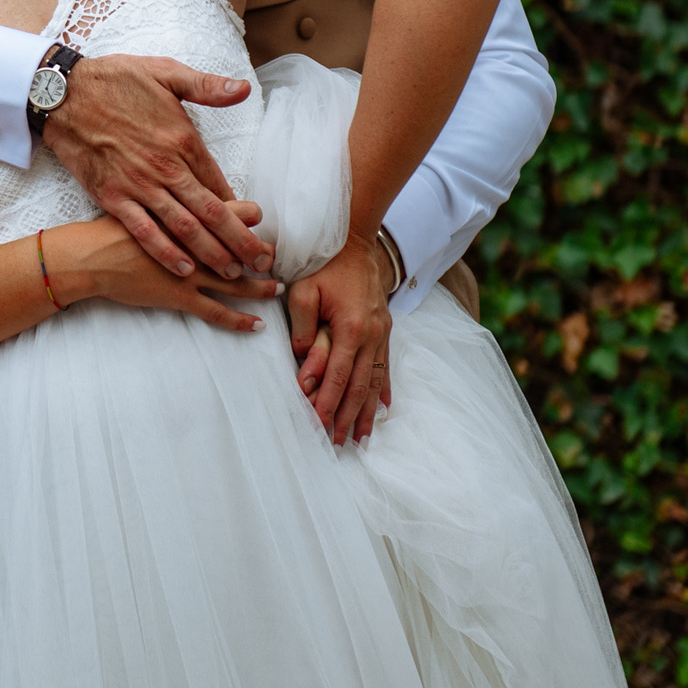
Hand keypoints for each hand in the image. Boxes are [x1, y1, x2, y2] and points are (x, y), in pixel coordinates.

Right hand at [42, 54, 263, 278]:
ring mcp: (138, 185)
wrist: (62, 94)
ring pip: (183, 227)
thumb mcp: (165, 71)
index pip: (219, 181)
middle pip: (210, 212)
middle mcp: (165, 167)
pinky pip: (144, 231)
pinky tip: (185, 268)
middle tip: (261, 261)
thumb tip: (244, 90)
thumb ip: (206, 85)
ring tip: (234, 273)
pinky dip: (166, 253)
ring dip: (210, 252)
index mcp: (182, 139)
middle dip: (239, 240)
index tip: (258, 226)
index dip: (240, 208)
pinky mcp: (112, 197)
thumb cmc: (114, 80)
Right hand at [48, 207, 279, 333]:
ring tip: (277, 288)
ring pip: (235, 281)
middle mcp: (195, 243)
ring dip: (260, 286)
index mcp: (187, 214)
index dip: (251, 218)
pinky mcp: (179, 297)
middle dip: (260, 255)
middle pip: (240, 248)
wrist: (89, 255)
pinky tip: (257, 324)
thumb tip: (191, 194)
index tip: (261, 222)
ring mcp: (190, 272)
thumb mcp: (143, 201)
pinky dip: (239, 319)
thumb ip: (170, 199)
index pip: (232, 212)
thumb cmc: (113, 227)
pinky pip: (216, 311)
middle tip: (276, 258)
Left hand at [285, 237, 393, 444]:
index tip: (319, 427)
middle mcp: (371, 336)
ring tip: (362, 438)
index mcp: (350, 328)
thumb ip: (302, 326)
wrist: (356, 244)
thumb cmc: (325, 266)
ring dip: (368, 413)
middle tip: (339, 444)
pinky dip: (383, 392)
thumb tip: (302, 359)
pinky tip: (384, 410)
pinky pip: (386, 368)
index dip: (328, 405)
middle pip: (359, 387)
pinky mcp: (385, 331)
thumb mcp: (303, 290)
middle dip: (348, 418)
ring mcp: (382, 334)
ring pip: (375, 383)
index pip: (337, 377)